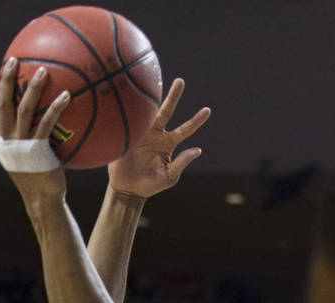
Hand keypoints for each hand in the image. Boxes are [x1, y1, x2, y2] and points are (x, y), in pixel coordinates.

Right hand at [0, 57, 70, 200]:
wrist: (42, 201)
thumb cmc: (40, 181)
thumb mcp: (28, 160)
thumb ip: (28, 141)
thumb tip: (41, 124)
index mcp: (1, 142)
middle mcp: (6, 141)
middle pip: (2, 104)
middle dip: (7, 80)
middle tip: (13, 60)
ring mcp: (20, 145)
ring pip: (23, 109)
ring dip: (32, 88)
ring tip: (43, 70)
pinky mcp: (36, 151)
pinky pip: (46, 123)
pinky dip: (55, 108)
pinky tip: (67, 95)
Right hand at [108, 78, 210, 198]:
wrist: (127, 188)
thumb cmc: (150, 184)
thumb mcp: (170, 176)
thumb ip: (182, 162)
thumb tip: (197, 150)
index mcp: (169, 143)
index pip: (186, 129)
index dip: (196, 120)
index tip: (208, 110)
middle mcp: (157, 134)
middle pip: (167, 111)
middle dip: (174, 96)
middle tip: (180, 81)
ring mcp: (142, 132)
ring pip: (149, 111)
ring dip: (151, 97)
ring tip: (153, 81)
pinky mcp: (128, 134)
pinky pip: (132, 119)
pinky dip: (134, 108)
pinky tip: (134, 94)